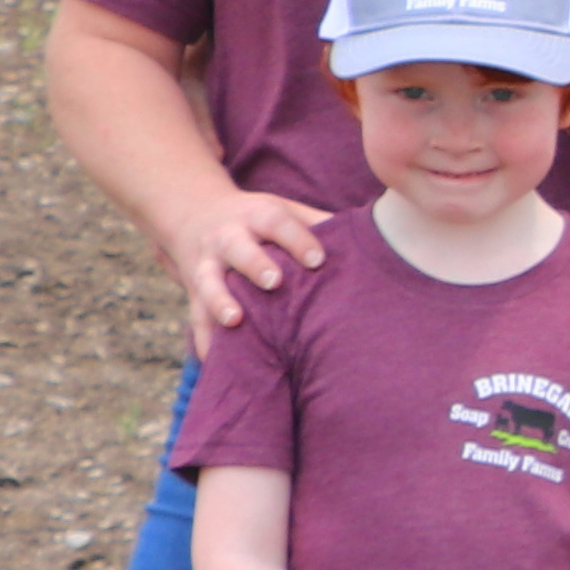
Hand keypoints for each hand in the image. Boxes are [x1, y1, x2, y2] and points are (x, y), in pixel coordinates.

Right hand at [165, 187, 332, 351]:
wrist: (196, 215)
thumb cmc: (261, 221)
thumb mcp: (286, 210)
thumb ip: (320, 224)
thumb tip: (376, 234)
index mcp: (257, 216)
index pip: (278, 224)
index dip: (297, 240)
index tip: (317, 260)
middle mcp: (227, 238)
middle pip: (238, 248)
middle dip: (255, 264)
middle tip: (274, 282)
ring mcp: (206, 264)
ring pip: (209, 282)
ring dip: (220, 301)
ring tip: (235, 321)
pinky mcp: (193, 291)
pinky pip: (196, 317)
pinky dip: (204, 339)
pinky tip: (213, 358)